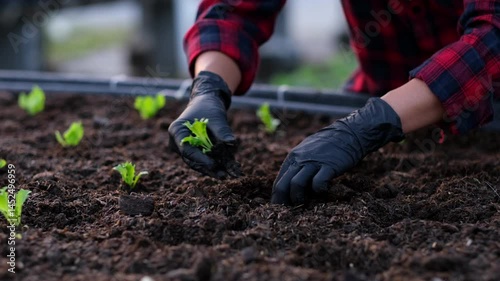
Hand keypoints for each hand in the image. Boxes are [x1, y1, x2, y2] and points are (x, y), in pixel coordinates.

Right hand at [168, 71, 241, 178]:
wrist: (206, 102)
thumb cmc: (208, 107)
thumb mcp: (216, 117)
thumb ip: (222, 131)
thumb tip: (232, 144)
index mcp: (177, 131)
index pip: (187, 150)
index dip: (201, 160)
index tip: (215, 165)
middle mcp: (176, 142)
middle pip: (191, 160)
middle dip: (208, 168)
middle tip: (223, 175)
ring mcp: (183, 148)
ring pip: (197, 163)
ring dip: (212, 169)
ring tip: (227, 174)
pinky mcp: (192, 151)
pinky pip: (202, 160)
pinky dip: (213, 164)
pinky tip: (226, 168)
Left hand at [271, 98, 404, 204]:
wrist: (348, 133)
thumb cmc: (328, 146)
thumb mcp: (307, 152)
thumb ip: (298, 167)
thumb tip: (291, 187)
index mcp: (292, 158)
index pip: (278, 183)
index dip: (278, 199)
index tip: (280, 211)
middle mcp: (299, 160)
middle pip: (283, 186)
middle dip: (284, 203)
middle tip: (291, 213)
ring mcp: (313, 163)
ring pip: (296, 185)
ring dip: (300, 199)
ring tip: (307, 204)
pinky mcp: (328, 166)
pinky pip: (318, 183)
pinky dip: (319, 191)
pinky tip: (325, 191)